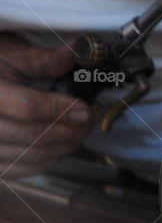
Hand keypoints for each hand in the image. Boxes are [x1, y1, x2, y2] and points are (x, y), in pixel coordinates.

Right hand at [0, 34, 96, 177]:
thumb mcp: (11, 54)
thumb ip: (42, 60)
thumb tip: (76, 53)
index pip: (25, 108)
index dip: (60, 109)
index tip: (85, 108)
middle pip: (32, 136)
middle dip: (71, 128)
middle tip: (91, 115)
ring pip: (33, 155)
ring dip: (66, 144)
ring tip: (81, 126)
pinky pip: (27, 169)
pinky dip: (52, 157)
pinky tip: (63, 141)